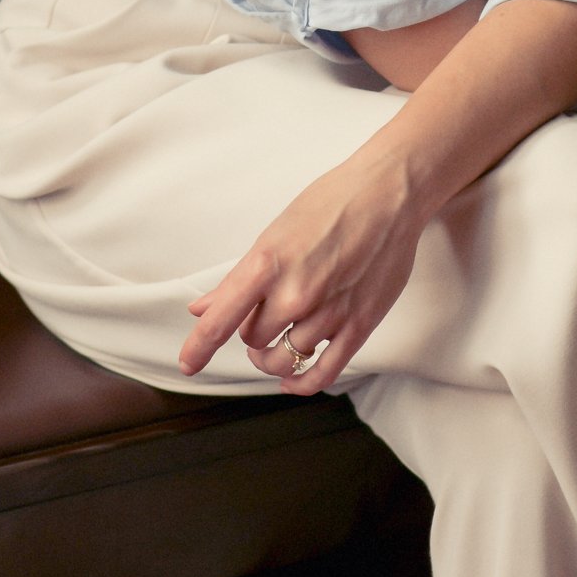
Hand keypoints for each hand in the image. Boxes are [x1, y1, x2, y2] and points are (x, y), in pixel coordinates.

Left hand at [179, 147, 422, 395]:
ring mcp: (328, 312)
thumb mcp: (275, 233)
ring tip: (276, 342)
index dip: (199, 347)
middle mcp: (295, 292)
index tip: (188, 364)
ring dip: (273, 356)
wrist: (388, 194)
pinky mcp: (358, 325)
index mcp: (267, 263)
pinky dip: (301, 382)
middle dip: (252, 330)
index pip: (222, 319)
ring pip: (283, 358)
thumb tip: (203, 308)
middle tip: (263, 313)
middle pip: (253, 337)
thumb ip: (238, 278)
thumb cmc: (331, 203)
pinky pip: (322, 372)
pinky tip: (292, 378)